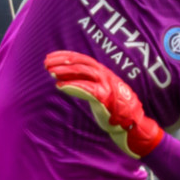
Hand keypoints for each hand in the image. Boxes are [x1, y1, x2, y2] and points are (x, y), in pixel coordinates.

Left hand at [45, 49, 160, 156]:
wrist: (132, 124)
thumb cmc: (114, 109)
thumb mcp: (101, 91)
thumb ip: (88, 84)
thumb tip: (68, 80)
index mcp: (103, 72)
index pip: (82, 59)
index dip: (66, 56)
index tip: (51, 57)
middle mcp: (105, 75)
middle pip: (81, 62)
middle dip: (62, 61)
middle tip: (46, 62)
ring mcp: (106, 85)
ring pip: (83, 72)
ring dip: (66, 71)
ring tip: (51, 72)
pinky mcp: (105, 98)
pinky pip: (87, 89)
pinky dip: (73, 86)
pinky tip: (61, 86)